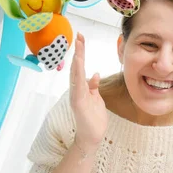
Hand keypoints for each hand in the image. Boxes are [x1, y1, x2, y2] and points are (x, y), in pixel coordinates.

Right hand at [69, 33, 107, 147]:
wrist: (92, 136)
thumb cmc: (94, 118)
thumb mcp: (96, 99)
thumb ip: (94, 86)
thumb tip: (95, 74)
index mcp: (81, 88)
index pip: (80, 67)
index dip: (81, 52)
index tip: (81, 38)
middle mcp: (76, 90)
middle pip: (76, 67)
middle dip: (78, 51)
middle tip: (79, 36)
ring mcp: (76, 96)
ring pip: (76, 74)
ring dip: (77, 59)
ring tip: (79, 46)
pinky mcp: (79, 103)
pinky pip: (78, 87)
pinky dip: (78, 75)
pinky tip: (79, 65)